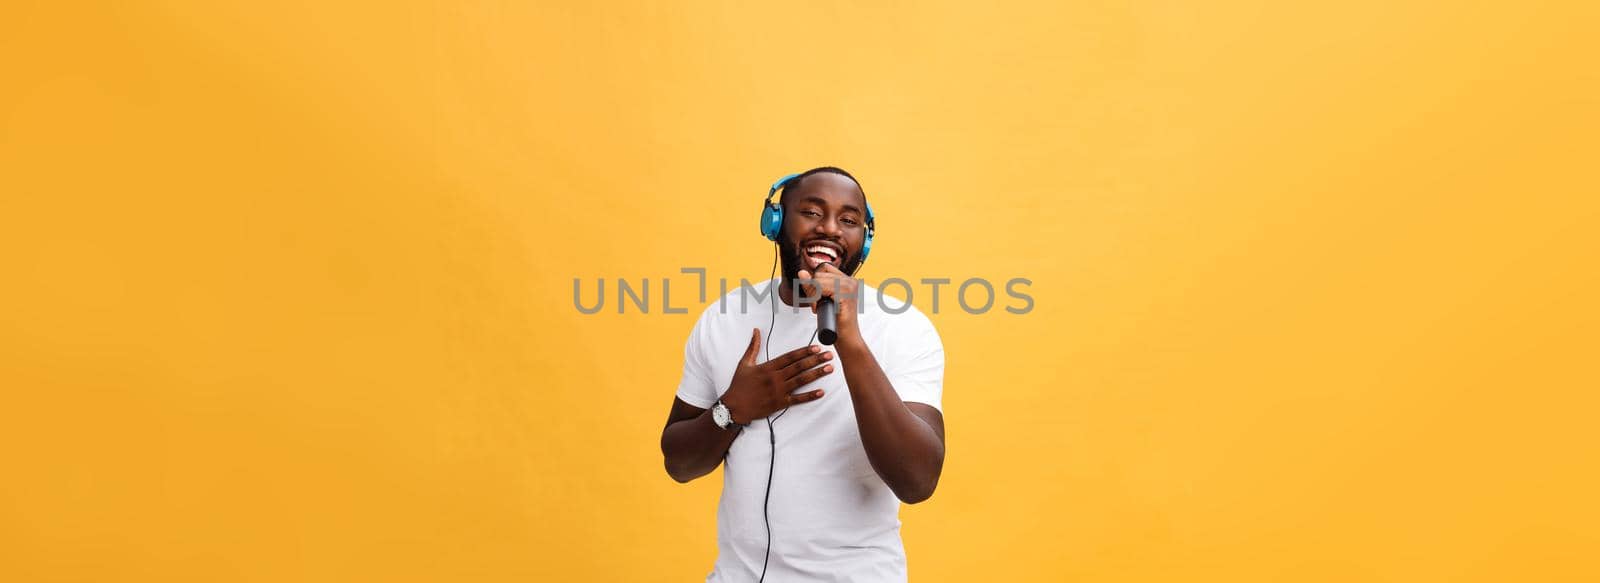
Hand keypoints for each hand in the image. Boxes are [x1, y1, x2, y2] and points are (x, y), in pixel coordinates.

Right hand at [719, 328, 833, 423]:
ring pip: (801, 381)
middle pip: (799, 367)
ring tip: (829, 368)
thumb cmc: (739, 385)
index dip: (804, 351)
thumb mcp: (744, 363)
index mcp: (768, 367)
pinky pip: (798, 399)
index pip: (790, 357)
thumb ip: (753, 346)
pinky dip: (810, 396)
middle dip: (815, 360)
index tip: (816, 347)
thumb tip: (756, 331)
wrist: (734, 406)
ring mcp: (779, 391)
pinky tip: (821, 391)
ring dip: (817, 374)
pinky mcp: (780, 403)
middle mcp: (775, 378)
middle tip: (829, 355)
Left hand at [797, 262, 861, 328]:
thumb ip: (812, 286)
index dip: (816, 281)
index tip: (819, 297)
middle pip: (819, 273)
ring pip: (817, 280)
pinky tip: (820, 309)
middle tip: (818, 304)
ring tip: (820, 307)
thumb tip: (801, 272)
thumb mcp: (821, 299)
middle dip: (813, 289)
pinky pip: (820, 288)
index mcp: (848, 280)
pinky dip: (815, 299)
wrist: (847, 338)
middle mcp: (851, 281)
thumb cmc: (836, 322)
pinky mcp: (846, 294)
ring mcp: (849, 287)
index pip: (824, 268)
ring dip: (813, 296)